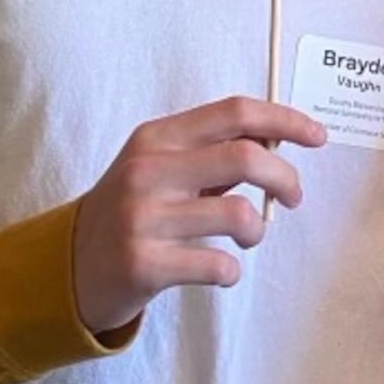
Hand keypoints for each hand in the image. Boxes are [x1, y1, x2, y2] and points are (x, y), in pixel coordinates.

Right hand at [72, 96, 325, 333]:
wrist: (67, 267)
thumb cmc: (132, 210)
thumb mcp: (161, 166)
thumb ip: (212, 150)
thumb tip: (278, 135)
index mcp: (157, 137)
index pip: (234, 113)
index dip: (284, 119)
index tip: (316, 136)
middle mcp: (148, 170)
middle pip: (245, 157)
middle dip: (285, 177)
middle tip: (294, 196)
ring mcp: (142, 217)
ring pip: (238, 214)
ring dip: (257, 230)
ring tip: (248, 237)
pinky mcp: (144, 264)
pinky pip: (218, 265)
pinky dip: (232, 270)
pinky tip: (221, 269)